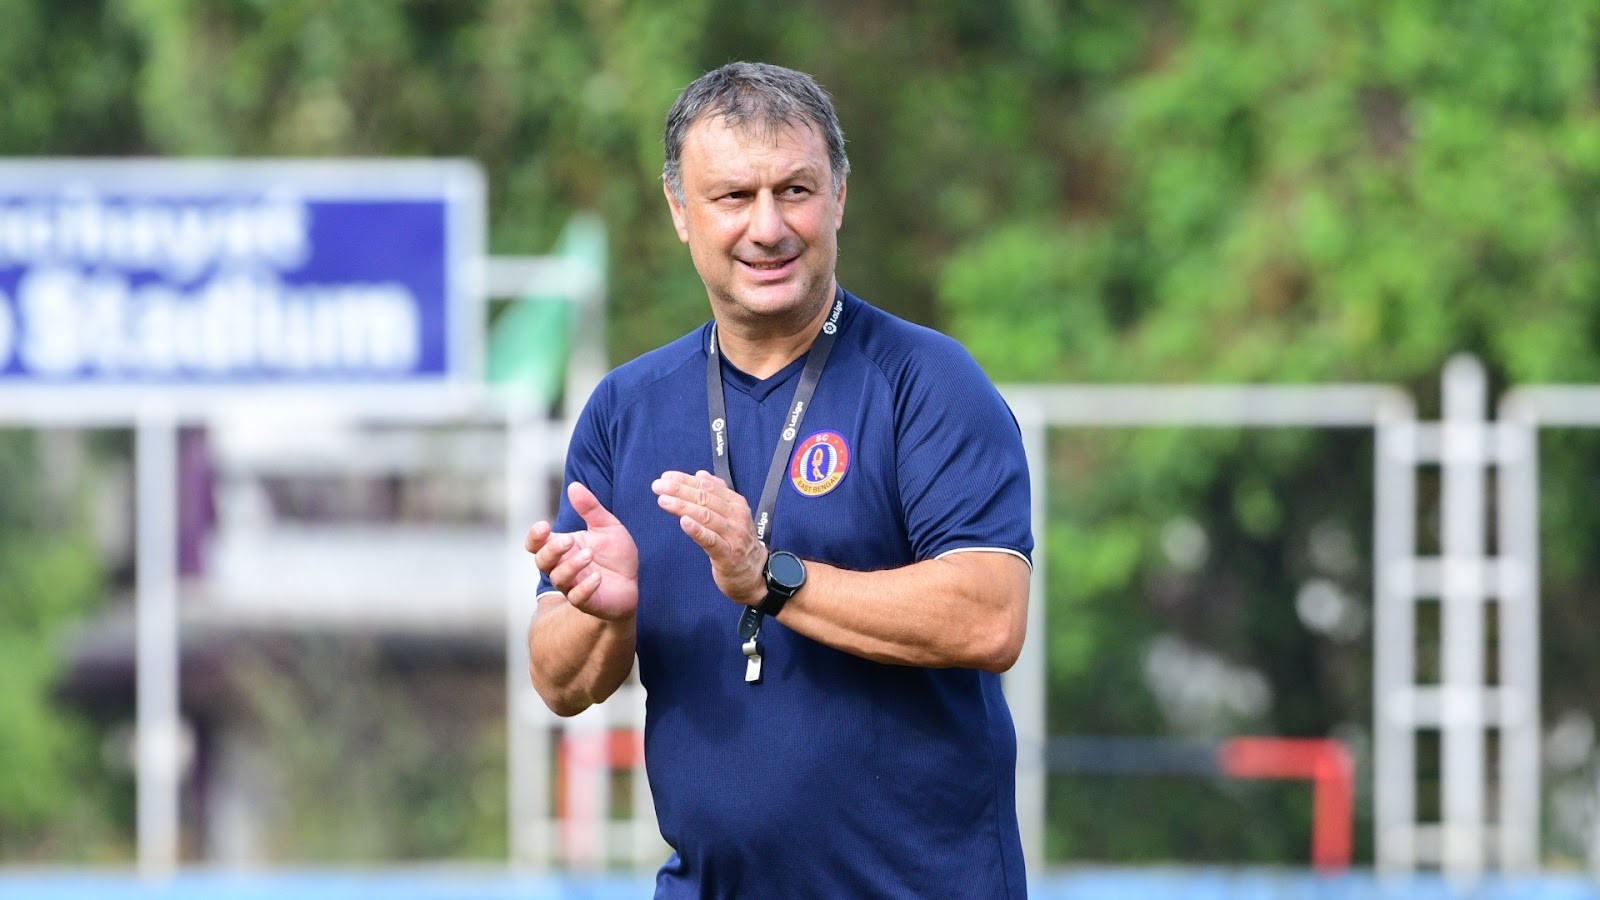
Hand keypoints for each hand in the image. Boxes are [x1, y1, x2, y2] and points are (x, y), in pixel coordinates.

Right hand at [526, 482, 639, 620]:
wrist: (633, 582)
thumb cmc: (615, 554)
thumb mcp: (607, 526)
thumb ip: (590, 508)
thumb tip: (574, 486)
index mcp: (562, 547)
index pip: (536, 544)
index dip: (534, 536)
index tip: (545, 526)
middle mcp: (562, 566)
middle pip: (542, 561)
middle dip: (552, 550)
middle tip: (569, 540)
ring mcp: (573, 585)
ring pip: (559, 578)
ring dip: (571, 565)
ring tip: (589, 554)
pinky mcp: (588, 601)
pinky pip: (578, 597)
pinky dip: (585, 587)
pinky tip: (597, 578)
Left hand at [652, 469, 767, 606]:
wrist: (755, 574)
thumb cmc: (738, 543)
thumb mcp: (731, 514)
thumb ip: (717, 493)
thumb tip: (700, 474)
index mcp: (736, 503)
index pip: (708, 486)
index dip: (685, 480)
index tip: (666, 476)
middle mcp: (736, 516)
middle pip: (705, 499)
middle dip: (679, 490)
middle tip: (658, 486)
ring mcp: (734, 536)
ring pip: (706, 516)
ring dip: (683, 507)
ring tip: (664, 501)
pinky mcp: (728, 555)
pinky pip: (711, 540)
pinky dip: (697, 530)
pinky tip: (683, 522)